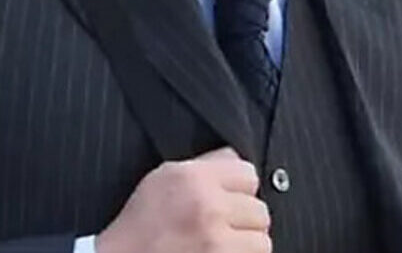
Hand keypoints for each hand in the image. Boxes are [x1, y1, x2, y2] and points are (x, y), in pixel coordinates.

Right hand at [96, 147, 270, 252]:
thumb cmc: (139, 227)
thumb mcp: (162, 180)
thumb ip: (204, 166)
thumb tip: (237, 158)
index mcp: (191, 179)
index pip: (249, 175)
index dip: (240, 190)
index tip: (229, 200)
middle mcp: (206, 207)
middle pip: (259, 210)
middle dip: (243, 221)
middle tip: (220, 229)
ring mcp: (214, 241)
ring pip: (261, 240)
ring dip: (245, 247)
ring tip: (221, 247)